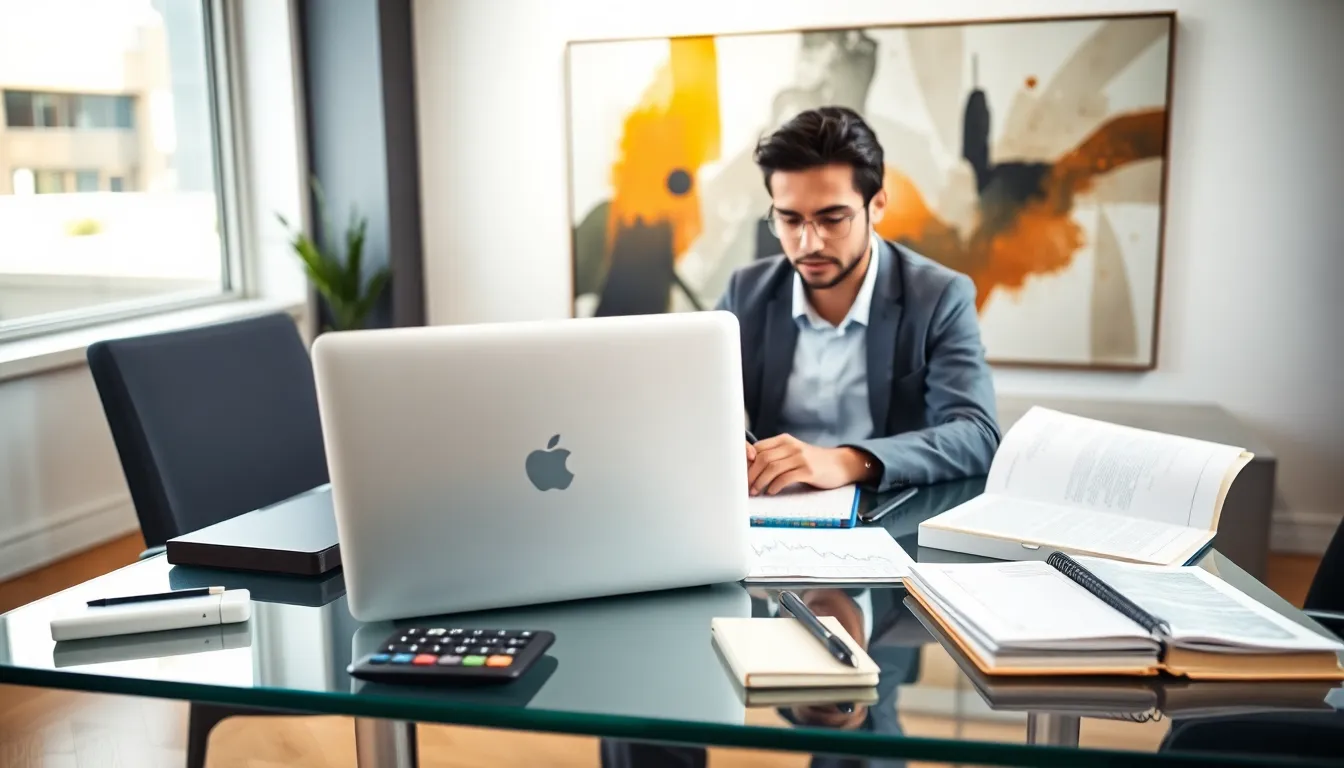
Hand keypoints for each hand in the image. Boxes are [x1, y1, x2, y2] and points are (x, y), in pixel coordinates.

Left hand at [746, 434, 870, 495]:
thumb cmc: (812, 462)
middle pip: (762, 458)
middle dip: (751, 474)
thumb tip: (750, 470)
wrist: (839, 464)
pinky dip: (775, 486)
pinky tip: (771, 492)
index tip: (740, 474)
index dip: (746, 462)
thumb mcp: (793, 454)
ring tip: (755, 491)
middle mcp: (791, 446)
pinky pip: (785, 478)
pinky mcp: (808, 470)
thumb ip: (775, 457)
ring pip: (772, 468)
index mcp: (784, 440)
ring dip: (760, 482)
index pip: (757, 448)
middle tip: (745, 487)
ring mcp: (800, 457)